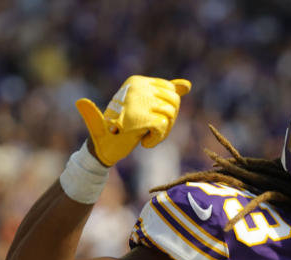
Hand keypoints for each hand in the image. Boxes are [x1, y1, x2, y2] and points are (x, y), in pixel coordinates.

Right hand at [76, 75, 190, 165]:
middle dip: (168, 120)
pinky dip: (156, 139)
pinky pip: (164, 127)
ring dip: (162, 131)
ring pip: (171, 114)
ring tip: (146, 135)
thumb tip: (187, 85)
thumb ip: (164, 94)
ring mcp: (138, 102)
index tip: (152, 119)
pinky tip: (144, 142)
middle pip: (174, 102)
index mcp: (137, 82)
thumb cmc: (123, 126)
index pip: (171, 91)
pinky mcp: (140, 118)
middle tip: (151, 129)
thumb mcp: (145, 107)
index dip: (168, 109)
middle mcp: (137, 87)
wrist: (103, 146)